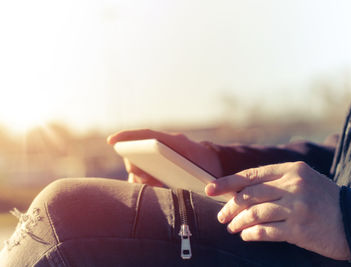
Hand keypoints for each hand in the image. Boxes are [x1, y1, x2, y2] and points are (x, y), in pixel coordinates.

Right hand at [107, 129, 222, 185]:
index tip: (111, 141)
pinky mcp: (160, 164)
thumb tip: (176, 183)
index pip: (147, 134)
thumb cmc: (209, 167)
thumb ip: (189, 174)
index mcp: (175, 142)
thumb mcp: (202, 171)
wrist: (217, 164)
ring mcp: (161, 154)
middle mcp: (165, 145)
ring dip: (140, 177)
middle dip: (136, 167)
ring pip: (140, 164)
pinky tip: (153, 189)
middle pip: (139, 152)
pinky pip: (145, 171)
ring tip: (153, 186)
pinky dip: (144, 181)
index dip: (127, 136)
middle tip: (146, 181)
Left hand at [205, 161, 350, 260]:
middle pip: (250, 194)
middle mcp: (294, 185)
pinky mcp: (300, 229)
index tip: (210, 189)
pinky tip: (246, 236)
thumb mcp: (303, 179)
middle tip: (222, 216)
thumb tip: (239, 190)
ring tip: (232, 228)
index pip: (251, 174)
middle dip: (230, 207)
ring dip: (238, 222)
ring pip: (255, 213)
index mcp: (292, 170)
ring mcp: (297, 207)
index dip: (227, 182)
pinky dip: (252, 234)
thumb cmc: (322, 198)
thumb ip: (275, 181)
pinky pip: (266, 232)